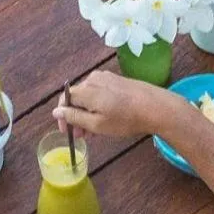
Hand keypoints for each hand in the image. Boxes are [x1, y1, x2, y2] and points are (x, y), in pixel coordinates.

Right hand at [54, 70, 176, 139]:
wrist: (156, 107)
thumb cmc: (126, 119)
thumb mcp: (97, 124)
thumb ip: (74, 117)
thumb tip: (56, 111)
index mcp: (86, 88)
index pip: (64, 99)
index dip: (63, 116)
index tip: (67, 132)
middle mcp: (94, 78)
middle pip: (77, 97)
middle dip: (76, 117)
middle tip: (82, 136)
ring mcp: (107, 78)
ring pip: (89, 96)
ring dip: (88, 113)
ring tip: (94, 132)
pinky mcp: (118, 80)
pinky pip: (101, 92)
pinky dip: (98, 106)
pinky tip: (106, 119)